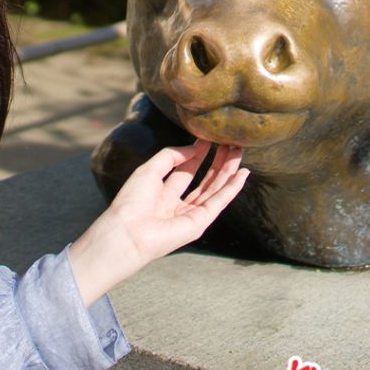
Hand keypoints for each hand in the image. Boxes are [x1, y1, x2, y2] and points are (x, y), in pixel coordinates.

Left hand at [68, 141, 247, 305]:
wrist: (128, 231)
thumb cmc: (132, 202)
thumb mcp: (149, 170)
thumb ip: (171, 156)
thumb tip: (193, 148)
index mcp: (163, 193)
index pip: (186, 171)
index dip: (198, 154)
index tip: (209, 138)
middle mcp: (178, 205)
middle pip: (203, 180)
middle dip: (217, 162)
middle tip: (230, 144)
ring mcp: (190, 215)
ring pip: (214, 189)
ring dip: (228, 171)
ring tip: (238, 151)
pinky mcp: (200, 223)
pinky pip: (219, 202)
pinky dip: (232, 188)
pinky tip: (242, 174)